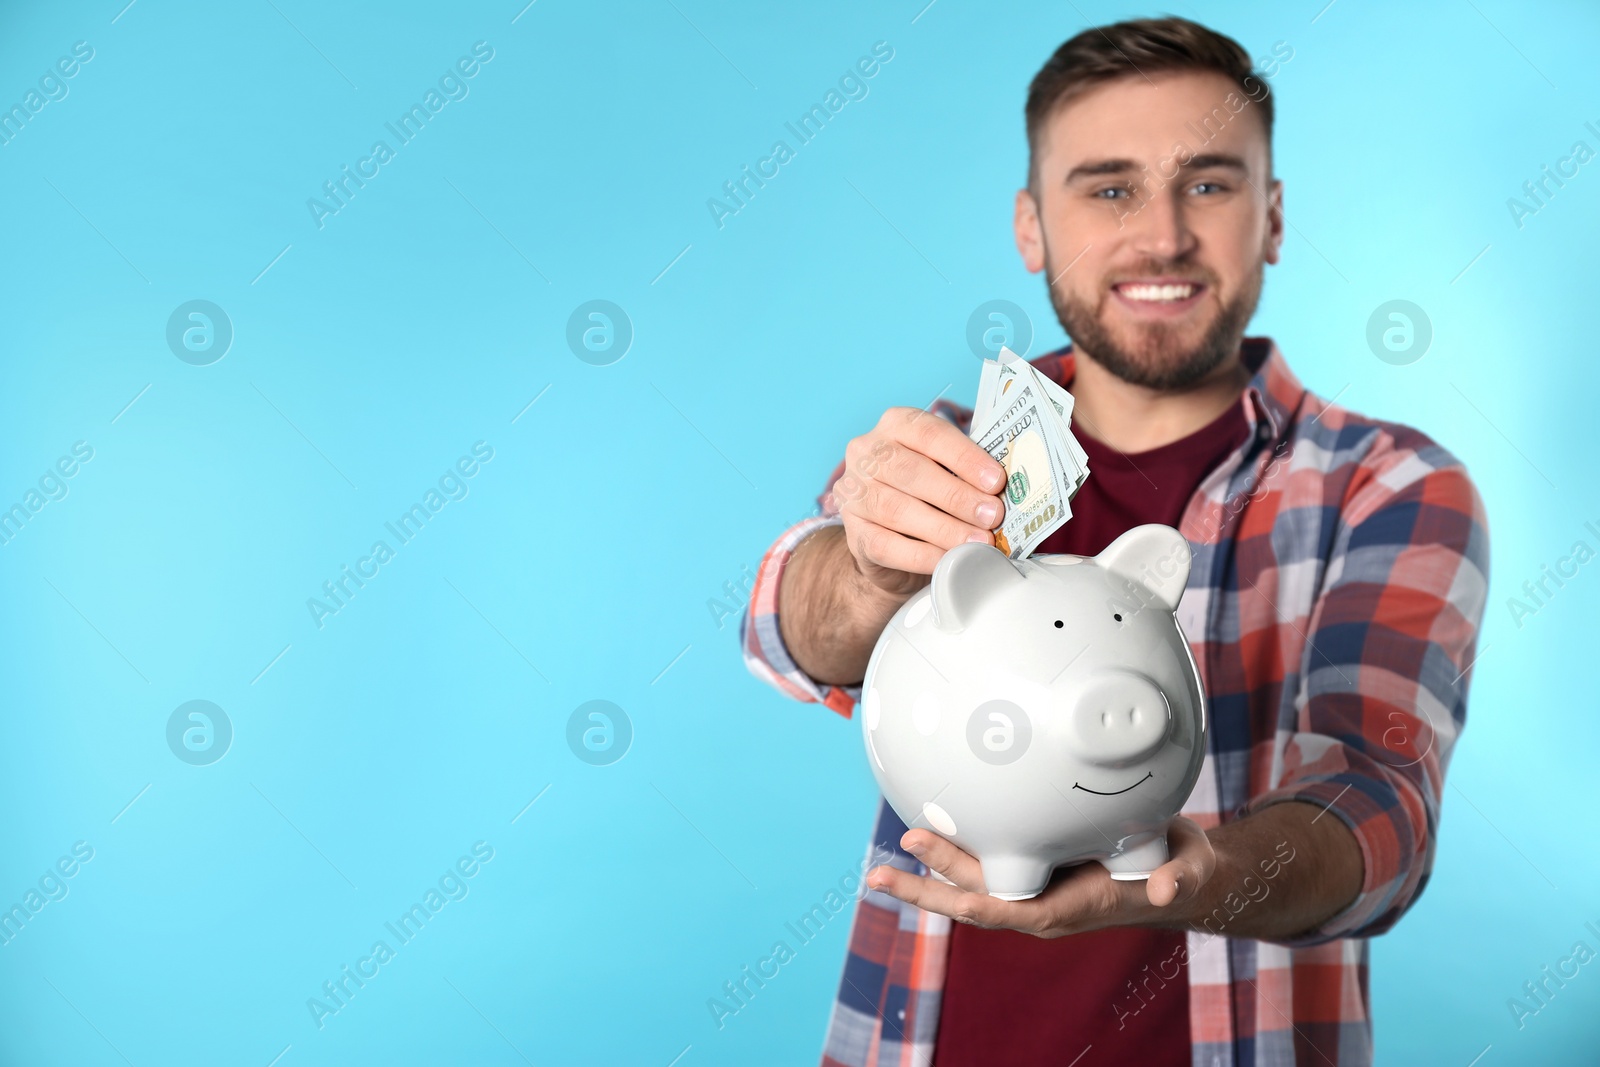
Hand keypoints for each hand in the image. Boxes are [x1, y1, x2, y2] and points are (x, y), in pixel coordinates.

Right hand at [832, 406, 1007, 594]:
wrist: (890, 540)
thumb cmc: (927, 495)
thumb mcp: (947, 470)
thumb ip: (968, 472)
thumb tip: (1004, 491)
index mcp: (895, 425)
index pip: (929, 433)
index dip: (964, 457)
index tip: (996, 480)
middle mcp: (866, 453)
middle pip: (911, 472)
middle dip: (957, 496)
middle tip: (992, 515)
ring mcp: (853, 494)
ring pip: (897, 509)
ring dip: (944, 528)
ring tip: (978, 541)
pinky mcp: (853, 534)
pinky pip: (886, 545)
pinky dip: (923, 555)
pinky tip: (950, 560)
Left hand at [865, 818, 1216, 938]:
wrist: (1176, 868)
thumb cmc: (1179, 868)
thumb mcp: (1185, 870)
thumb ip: (1178, 879)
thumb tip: (1168, 892)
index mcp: (1068, 907)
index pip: (1006, 910)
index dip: (966, 900)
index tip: (936, 891)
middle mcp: (1041, 901)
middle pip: (974, 896)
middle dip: (929, 885)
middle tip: (883, 869)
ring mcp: (1033, 883)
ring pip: (973, 879)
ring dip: (932, 866)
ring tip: (890, 854)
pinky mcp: (1033, 862)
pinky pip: (986, 859)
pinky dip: (955, 847)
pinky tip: (928, 829)